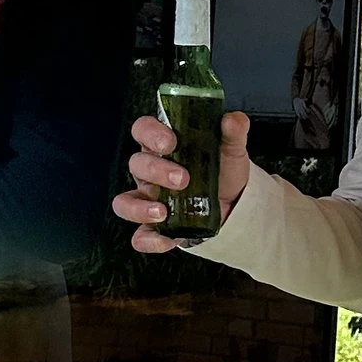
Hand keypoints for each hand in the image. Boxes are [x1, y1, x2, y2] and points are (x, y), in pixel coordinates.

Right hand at [113, 108, 251, 252]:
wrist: (235, 205)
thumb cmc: (223, 172)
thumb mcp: (231, 150)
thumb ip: (233, 132)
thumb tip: (233, 120)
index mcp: (163, 146)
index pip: (143, 130)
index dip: (150, 134)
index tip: (170, 141)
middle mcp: (151, 172)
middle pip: (136, 165)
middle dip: (156, 171)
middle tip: (183, 179)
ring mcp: (149, 200)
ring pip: (125, 202)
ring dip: (139, 208)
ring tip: (163, 212)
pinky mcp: (155, 227)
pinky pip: (140, 236)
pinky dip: (149, 240)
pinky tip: (166, 239)